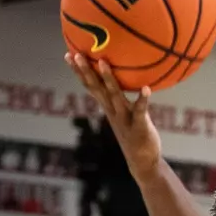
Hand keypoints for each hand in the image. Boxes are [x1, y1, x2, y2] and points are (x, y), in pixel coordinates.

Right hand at [65, 54, 161, 177]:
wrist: (143, 162)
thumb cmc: (134, 133)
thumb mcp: (123, 114)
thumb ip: (121, 99)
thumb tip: (121, 80)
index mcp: (108, 107)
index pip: (90, 86)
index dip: (79, 72)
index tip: (69, 54)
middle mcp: (112, 111)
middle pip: (96, 89)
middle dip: (86, 71)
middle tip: (77, 54)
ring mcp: (124, 119)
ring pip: (114, 96)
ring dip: (108, 79)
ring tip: (103, 62)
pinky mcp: (139, 126)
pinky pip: (140, 111)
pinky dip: (143, 99)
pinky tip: (147, 88)